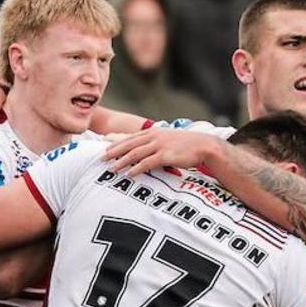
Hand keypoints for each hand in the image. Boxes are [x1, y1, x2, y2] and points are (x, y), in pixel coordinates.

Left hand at [103, 127, 223, 175]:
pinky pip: (147, 163)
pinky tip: (129, 174)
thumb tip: (150, 152)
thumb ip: (158, 143)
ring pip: (135, 153)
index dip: (117, 144)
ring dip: (121, 161)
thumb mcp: (170, 140)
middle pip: (129, 144)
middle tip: (101, 159)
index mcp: (154, 132)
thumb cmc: (189, 145)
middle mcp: (154, 137)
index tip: (106, 150)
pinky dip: (136, 168)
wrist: (205, 146)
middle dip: (113, 151)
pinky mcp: (166, 155)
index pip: (131, 138)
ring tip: (111, 169)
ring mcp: (159, 145)